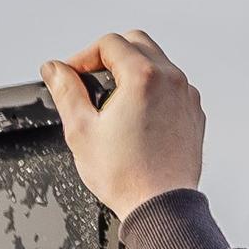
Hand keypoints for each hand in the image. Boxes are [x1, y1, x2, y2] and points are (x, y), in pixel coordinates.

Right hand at [44, 31, 204, 220]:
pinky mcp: (193, 110)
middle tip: (90, 80)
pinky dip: (151, 89)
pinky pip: (171, 85)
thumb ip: (66, 92)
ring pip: (157, 62)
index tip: (72, 76)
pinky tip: (134, 115)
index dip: (83, 57)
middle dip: (108, 56)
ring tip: (111, 101)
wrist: (160, 205)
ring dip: (131, 71)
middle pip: (136, 43)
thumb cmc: (126, 176)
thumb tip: (55, 69)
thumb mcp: (81, 131)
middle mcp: (170, 79)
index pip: (109, 44)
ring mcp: (186, 94)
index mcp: (143, 77)